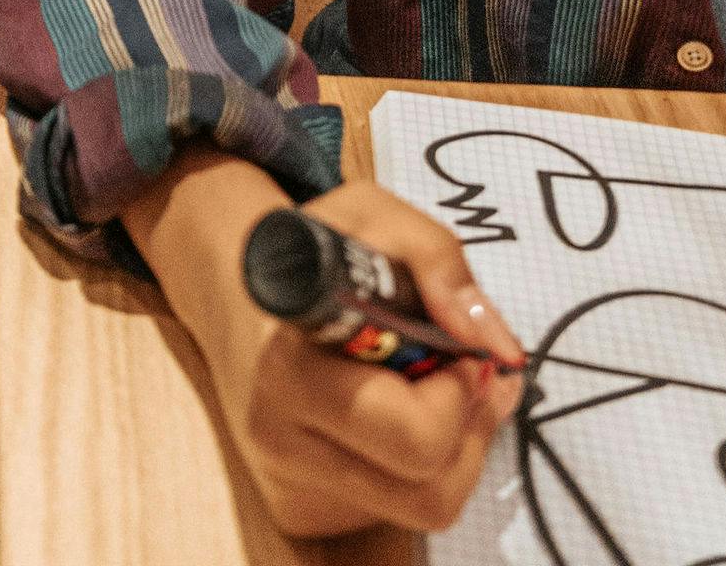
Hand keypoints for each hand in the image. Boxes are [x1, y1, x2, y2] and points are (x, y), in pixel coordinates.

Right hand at [159, 167, 522, 538]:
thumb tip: (493, 345)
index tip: (460, 348)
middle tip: (466, 371)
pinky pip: (397, 512)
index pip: (410, 433)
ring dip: (460, 450)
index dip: (456, 394)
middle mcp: (282, 440)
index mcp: (291, 366)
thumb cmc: (313, 254)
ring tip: (447, 390)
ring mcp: (290, 485)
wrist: (232, 294)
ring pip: (425, 508)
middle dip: (470, 426)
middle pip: (429, 489)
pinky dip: (426, 467)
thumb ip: (438, 259)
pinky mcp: (302, 511)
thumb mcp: (370, 213)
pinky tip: (407, 413)